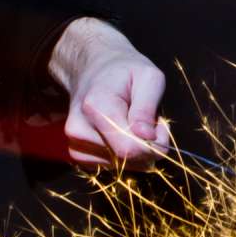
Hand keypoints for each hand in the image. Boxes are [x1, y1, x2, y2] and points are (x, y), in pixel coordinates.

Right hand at [49, 17, 171, 167]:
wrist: (92, 70)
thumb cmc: (125, 71)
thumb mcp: (148, 76)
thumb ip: (147, 108)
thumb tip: (146, 138)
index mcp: (96, 107)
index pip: (128, 148)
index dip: (153, 144)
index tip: (160, 125)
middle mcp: (79, 129)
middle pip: (127, 160)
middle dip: (147, 144)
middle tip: (148, 119)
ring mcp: (75, 143)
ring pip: (122, 166)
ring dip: (136, 148)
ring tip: (131, 121)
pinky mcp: (77, 153)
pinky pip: (113, 166)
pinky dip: (124, 153)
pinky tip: (121, 131)